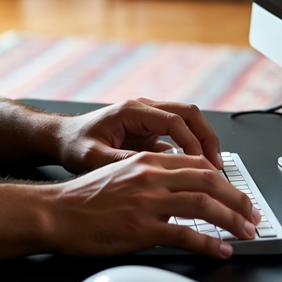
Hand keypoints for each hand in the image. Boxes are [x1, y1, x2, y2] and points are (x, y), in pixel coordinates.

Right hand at [48, 152, 260, 258]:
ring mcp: (146, 201)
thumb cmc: (84, 198)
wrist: (56, 211)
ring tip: (246, 232)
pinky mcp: (141, 227)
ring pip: (202, 204)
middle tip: (252, 215)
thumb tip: (176, 187)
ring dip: (231, 220)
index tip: (237, 194)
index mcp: (145, 160)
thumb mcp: (120, 173)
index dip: (224, 179)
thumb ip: (149, 176)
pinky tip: (221, 251)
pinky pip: (184, 233)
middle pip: (207, 180)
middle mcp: (149, 174)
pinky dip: (208, 243)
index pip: (196, 163)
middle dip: (237, 199)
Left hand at [53, 99, 224, 173]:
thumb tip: (152, 172)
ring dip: (203, 141)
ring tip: (214, 169)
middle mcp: (143, 109)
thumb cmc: (75, 145)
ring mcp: (148, 118)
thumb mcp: (94, 158)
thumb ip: (122, 162)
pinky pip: (179, 134)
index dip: (192, 143)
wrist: (63, 138)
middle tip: (218, 166)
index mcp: (132, 111)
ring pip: (187, 120)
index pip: (174, 120)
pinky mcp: (149, 130)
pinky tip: (198, 171)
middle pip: (188, 113)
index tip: (203, 166)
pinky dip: (192, 148)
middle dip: (207, 138)